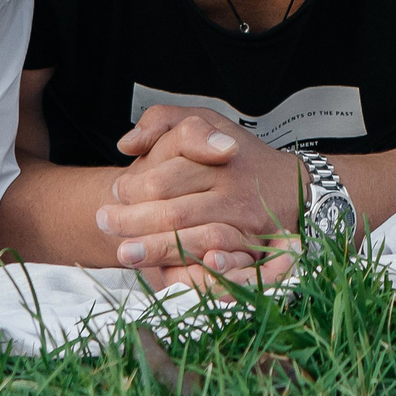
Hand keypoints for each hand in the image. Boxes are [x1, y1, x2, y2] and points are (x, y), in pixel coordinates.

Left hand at [105, 107, 300, 289]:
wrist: (290, 185)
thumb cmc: (235, 154)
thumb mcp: (204, 119)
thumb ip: (162, 121)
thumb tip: (127, 144)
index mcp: (220, 161)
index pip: (167, 179)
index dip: (135, 188)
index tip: (116, 191)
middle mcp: (235, 194)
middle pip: (175, 214)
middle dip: (134, 222)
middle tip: (106, 223)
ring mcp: (248, 226)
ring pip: (195, 242)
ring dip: (156, 250)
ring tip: (124, 253)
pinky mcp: (259, 254)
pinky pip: (229, 268)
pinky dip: (204, 274)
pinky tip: (177, 275)